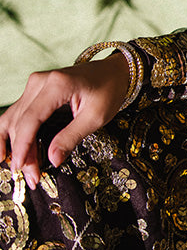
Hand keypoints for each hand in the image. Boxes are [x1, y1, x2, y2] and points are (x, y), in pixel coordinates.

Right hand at [0, 54, 131, 188]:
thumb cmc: (108, 91)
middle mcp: (39, 82)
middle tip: (31, 178)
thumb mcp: (95, 117)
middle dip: (22, 152)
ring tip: (21, 169)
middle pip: (20, 122)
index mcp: (56, 85)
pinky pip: (18, 113)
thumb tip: (52, 160)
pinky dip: (12, 133)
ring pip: (15, 119)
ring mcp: (34, 85)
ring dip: (15, 145)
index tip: (21, 168)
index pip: (30, 120)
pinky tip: (4, 151)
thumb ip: (71, 137)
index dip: (23, 147)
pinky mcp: (34, 91)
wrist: (113, 72)